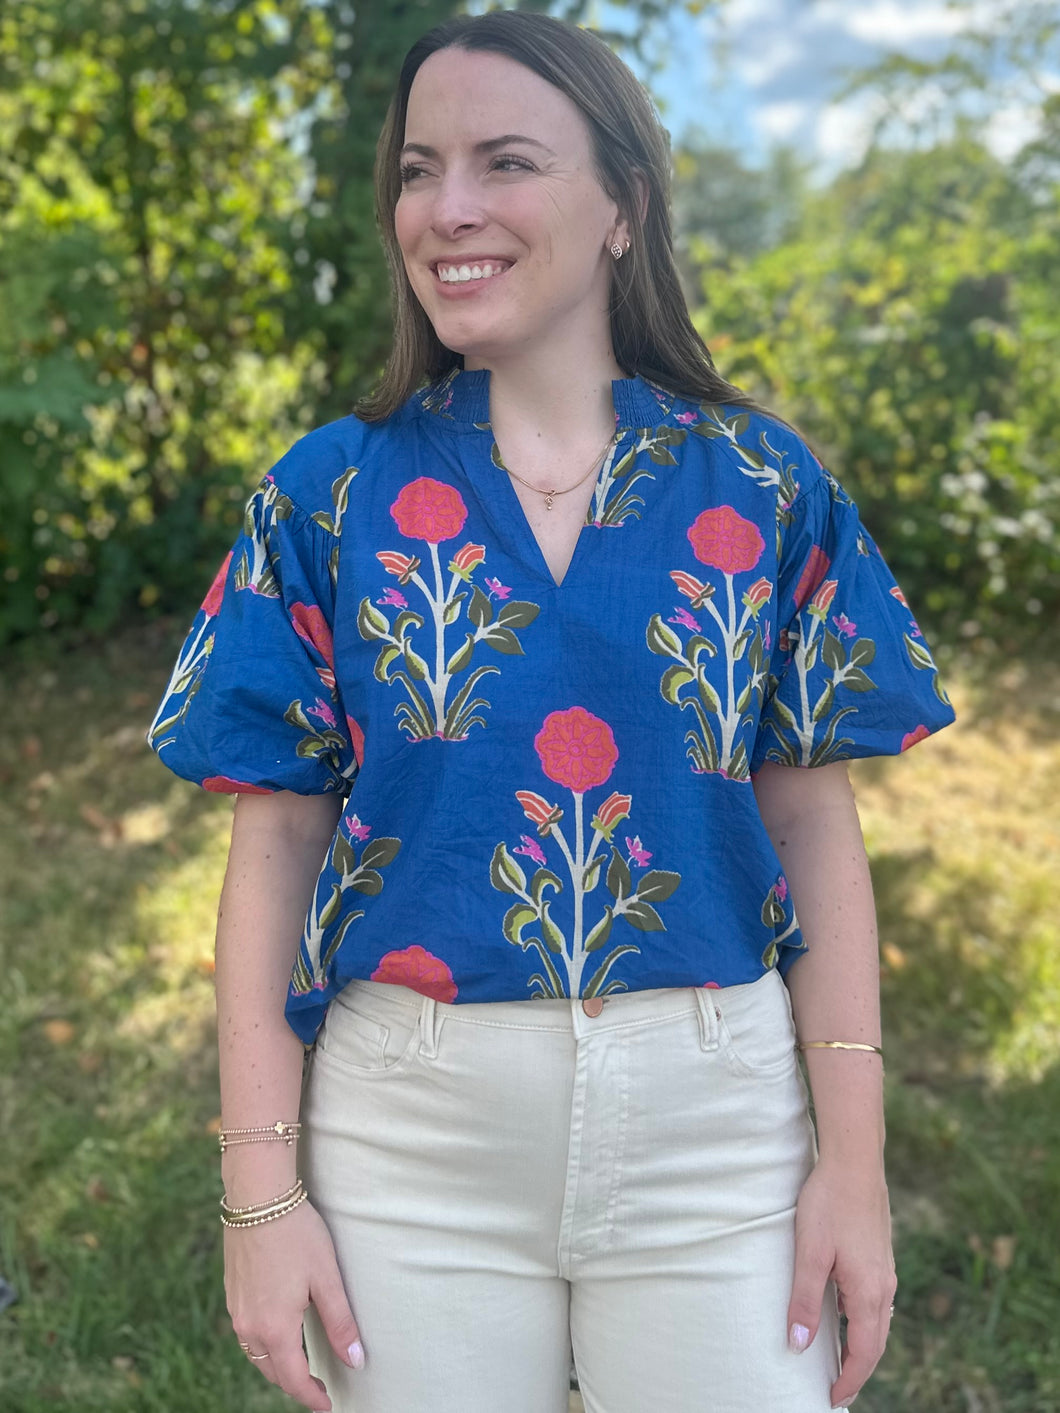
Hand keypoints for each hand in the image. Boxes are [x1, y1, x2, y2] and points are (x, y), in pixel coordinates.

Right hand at [225, 1199, 363, 1411]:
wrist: (258, 1198)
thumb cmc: (296, 1234)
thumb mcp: (326, 1277)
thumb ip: (340, 1322)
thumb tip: (356, 1360)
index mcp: (275, 1327)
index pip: (293, 1379)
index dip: (311, 1397)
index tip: (328, 1407)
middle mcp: (249, 1326)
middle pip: (272, 1371)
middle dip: (294, 1383)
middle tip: (318, 1387)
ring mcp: (236, 1310)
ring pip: (256, 1354)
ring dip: (278, 1365)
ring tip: (301, 1364)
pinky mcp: (232, 1293)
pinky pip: (247, 1334)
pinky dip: (264, 1344)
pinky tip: (279, 1333)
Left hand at [786, 1157, 896, 1408]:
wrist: (854, 1162)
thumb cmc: (829, 1204)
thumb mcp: (810, 1253)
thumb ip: (805, 1301)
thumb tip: (799, 1346)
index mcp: (869, 1293)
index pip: (863, 1353)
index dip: (848, 1380)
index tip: (831, 1398)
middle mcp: (884, 1287)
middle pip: (874, 1344)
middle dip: (856, 1370)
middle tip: (834, 1388)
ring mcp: (885, 1271)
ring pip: (876, 1323)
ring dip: (861, 1347)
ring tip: (838, 1361)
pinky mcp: (880, 1257)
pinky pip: (875, 1303)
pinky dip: (863, 1323)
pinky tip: (845, 1317)